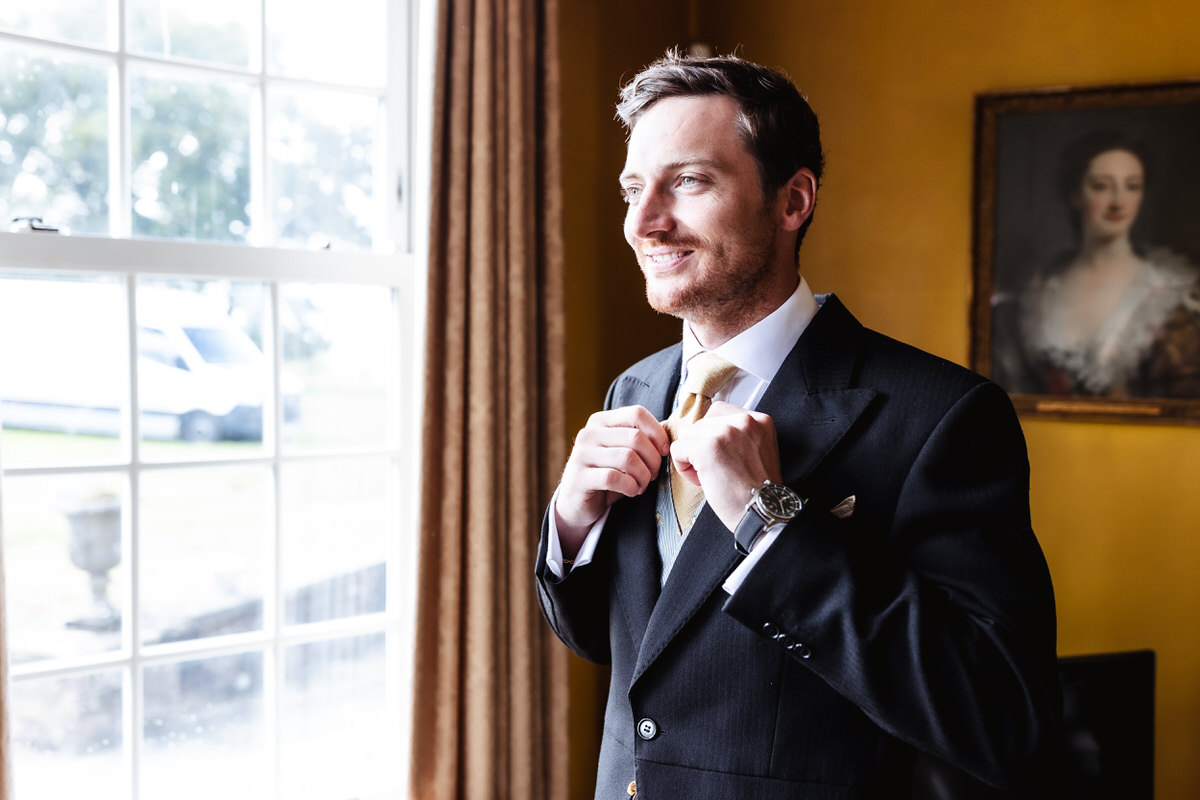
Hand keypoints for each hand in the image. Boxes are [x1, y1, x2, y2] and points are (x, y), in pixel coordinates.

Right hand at [555, 405, 669, 554]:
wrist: (577, 503)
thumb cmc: (606, 475)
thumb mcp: (624, 452)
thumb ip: (642, 437)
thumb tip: (668, 426)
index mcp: (601, 421)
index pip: (636, 413)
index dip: (657, 432)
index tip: (664, 451)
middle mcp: (589, 433)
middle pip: (635, 437)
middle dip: (653, 459)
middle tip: (653, 474)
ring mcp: (581, 454)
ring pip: (627, 458)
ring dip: (643, 476)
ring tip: (642, 484)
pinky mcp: (579, 477)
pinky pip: (614, 477)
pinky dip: (630, 487)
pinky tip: (631, 491)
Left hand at [669, 400, 781, 530]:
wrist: (762, 512)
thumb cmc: (757, 491)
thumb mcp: (757, 450)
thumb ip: (738, 435)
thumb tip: (704, 430)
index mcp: (758, 420)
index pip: (718, 412)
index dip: (711, 435)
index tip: (720, 455)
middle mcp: (744, 421)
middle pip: (701, 423)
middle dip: (701, 446)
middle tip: (715, 470)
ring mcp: (725, 432)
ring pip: (687, 435)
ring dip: (691, 456)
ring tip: (708, 475)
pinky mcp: (707, 447)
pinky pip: (678, 448)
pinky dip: (683, 466)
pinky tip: (700, 479)